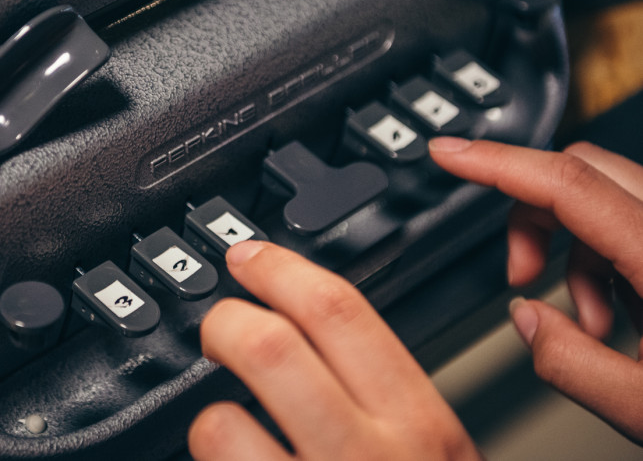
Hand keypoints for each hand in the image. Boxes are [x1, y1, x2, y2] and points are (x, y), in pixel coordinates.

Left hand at [189, 241, 482, 459]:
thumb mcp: (435, 454)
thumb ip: (386, 395)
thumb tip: (319, 330)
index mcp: (419, 425)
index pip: (341, 312)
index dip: (283, 271)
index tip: (250, 258)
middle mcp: (369, 459)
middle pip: (271, 348)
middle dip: (226, 320)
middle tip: (218, 323)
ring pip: (221, 423)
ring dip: (209, 415)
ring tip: (224, 421)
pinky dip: (210, 459)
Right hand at [429, 137, 642, 443]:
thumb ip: (575, 364)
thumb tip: (527, 319)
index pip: (564, 183)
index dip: (495, 162)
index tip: (449, 153)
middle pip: (577, 173)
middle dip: (530, 216)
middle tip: (520, 274)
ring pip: (599, 193)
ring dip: (567, 243)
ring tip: (583, 317)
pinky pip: (625, 216)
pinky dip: (598, 254)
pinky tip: (614, 313)